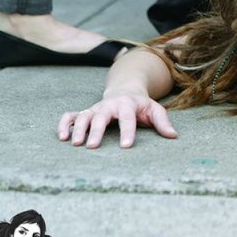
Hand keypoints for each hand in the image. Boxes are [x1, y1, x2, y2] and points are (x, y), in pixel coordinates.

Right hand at [58, 94, 176, 148]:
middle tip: (92, 146)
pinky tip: (62, 137)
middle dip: (96, 131)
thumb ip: (163, 122)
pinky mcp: (85, 112)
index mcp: (128, 104)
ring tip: (75, 144)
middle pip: (101, 116)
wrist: (126, 90)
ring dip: (78, 129)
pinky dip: (64, 124)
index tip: (126, 146)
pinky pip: (70, 116)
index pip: (127, 118)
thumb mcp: (155, 110)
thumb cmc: (142, 105)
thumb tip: (173, 136)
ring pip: (83, 116)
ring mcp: (96, 108)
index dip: (127, 131)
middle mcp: (109, 105)